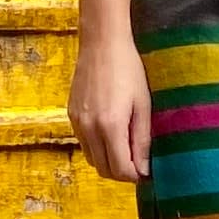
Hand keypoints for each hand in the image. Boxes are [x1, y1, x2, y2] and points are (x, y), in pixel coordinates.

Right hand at [69, 28, 151, 181]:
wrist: (101, 43)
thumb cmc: (128, 69)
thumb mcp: (142, 104)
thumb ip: (142, 140)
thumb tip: (143, 169)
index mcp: (110, 126)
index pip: (121, 170)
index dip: (136, 175)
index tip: (147, 172)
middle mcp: (89, 128)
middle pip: (104, 170)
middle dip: (122, 173)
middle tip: (138, 164)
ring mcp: (78, 122)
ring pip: (92, 159)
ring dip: (108, 162)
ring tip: (125, 149)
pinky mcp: (71, 115)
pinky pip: (84, 143)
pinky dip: (97, 148)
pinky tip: (110, 134)